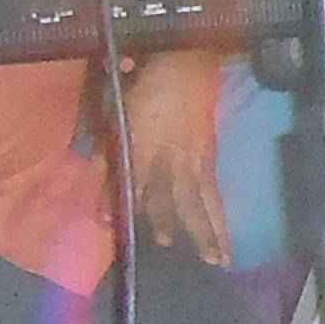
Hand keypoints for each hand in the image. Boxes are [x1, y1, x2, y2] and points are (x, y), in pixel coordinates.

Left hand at [121, 54, 229, 264]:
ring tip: (217, 259)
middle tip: (167, 246)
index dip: (117, 197)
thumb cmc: (145, 85)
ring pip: (200, 198)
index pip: (130, 175)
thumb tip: (101, 180)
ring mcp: (193, 157)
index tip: (108, 221)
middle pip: (170, 191)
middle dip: (169, 219)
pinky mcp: (208, 157)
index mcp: (145, 140)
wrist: (186, 64)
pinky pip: (213, 192)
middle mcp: (170, 153)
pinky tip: (223, 238)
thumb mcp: (117, 111)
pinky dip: (219, 217)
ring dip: (208, 229)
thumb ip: (108, 148)